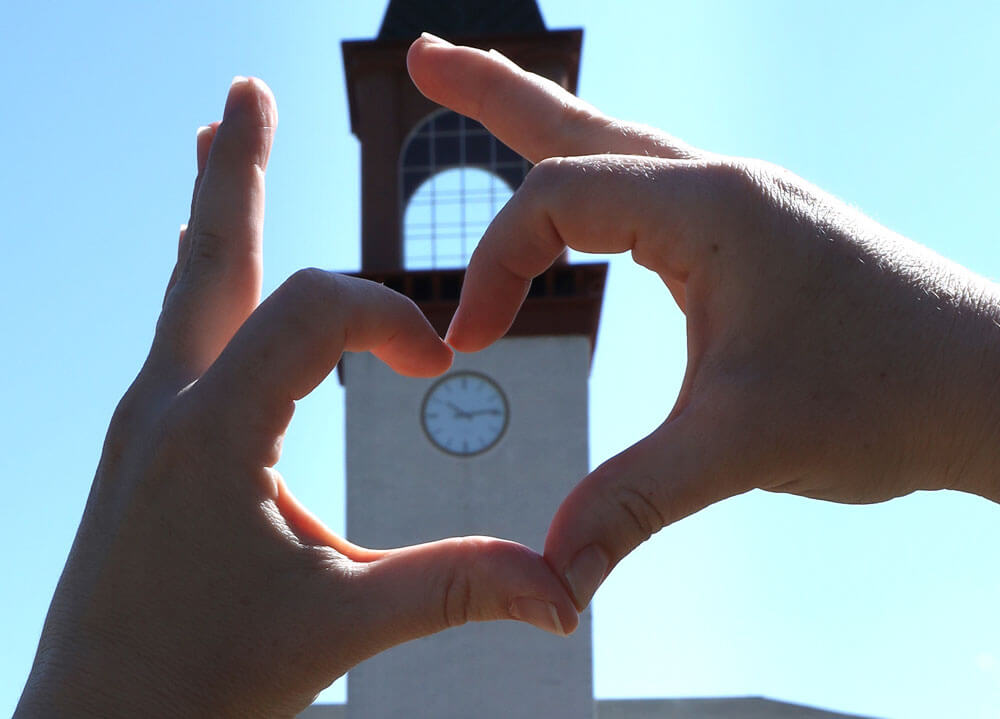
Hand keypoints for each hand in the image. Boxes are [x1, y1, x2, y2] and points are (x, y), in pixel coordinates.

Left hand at [15, 77, 575, 718]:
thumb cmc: (204, 683)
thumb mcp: (343, 623)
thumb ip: (458, 588)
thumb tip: (568, 595)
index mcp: (213, 432)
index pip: (311, 312)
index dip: (388, 318)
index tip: (439, 366)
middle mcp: (165, 405)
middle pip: (212, 257)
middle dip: (234, 169)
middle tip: (245, 92)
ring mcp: (144, 420)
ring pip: (187, 290)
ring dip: (213, 215)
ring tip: (215, 145)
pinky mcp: (142, 445)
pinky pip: (179, 336)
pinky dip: (205, 282)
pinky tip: (210, 274)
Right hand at [407, 36, 999, 610]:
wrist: (996, 389)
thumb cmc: (887, 396)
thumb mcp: (738, 449)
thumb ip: (631, 503)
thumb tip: (551, 578)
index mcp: (709, 207)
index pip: (555, 202)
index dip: (493, 269)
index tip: (466, 345)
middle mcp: (722, 183)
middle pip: (581, 124)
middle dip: (494, 92)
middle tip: (421, 58)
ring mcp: (745, 203)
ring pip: (621, 148)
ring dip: (546, 123)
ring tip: (484, 94)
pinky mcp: (760, 236)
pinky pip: (656, 190)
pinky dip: (598, 181)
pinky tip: (590, 197)